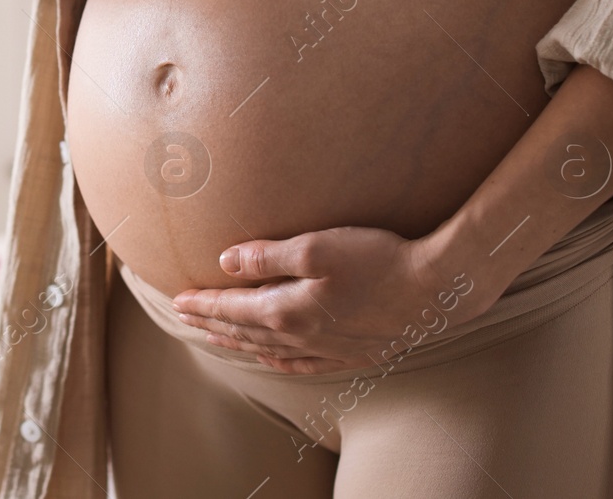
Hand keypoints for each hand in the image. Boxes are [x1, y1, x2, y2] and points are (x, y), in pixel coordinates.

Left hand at [171, 225, 486, 374]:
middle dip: (212, 322)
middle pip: (244, 332)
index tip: (177, 299)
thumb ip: (266, 255)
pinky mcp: (351, 353)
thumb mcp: (316, 247)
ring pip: (268, 350)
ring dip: (237, 343)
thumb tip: (224, 262)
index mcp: (287, 310)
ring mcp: (327, 349)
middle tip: (184, 316)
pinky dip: (277, 362)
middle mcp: (302, 337)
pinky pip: (302, 364)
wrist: (435, 289)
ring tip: (214, 337)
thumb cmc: (376, 259)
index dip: (203, 303)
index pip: (232, 309)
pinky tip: (270, 360)